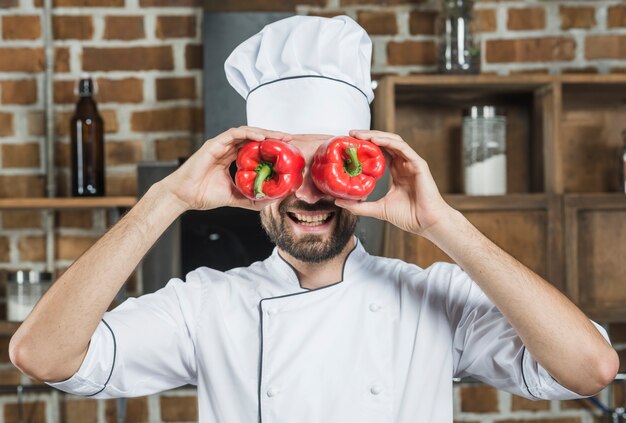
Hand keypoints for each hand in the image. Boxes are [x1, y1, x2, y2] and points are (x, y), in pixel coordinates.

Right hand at [160, 126, 292, 211]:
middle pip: (254, 138)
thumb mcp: (235, 197)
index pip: (255, 148)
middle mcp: (227, 149)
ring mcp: (221, 144)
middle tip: (291, 140)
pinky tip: (263, 138)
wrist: (184, 196)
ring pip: (247, 132)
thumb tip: (272, 200)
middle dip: (273, 137)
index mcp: (232, 158)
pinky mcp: (214, 143)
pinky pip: (235, 134)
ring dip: (265, 133)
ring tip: (281, 137)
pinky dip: (250, 133)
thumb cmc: (204, 195)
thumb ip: (252, 197)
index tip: (288, 151)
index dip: (272, 148)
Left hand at [334, 129, 452, 236]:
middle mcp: (404, 164)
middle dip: (367, 136)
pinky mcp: (418, 164)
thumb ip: (359, 206)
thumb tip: (339, 201)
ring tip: (359, 135)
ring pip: (392, 140)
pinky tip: (375, 140)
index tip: (348, 145)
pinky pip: (402, 147)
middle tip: (350, 134)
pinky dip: (388, 141)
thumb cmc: (409, 217)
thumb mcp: (378, 209)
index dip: (365, 146)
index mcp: (396, 172)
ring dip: (375, 135)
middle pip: (384, 143)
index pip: (379, 152)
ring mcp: (412, 162)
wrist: (427, 223)